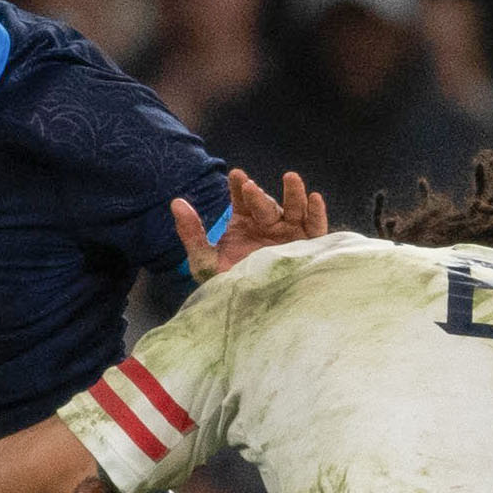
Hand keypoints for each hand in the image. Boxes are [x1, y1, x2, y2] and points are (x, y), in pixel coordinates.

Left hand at [171, 167, 327, 282]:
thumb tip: (175, 201)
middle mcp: (268, 225)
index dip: (239, 187)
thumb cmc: (228, 289)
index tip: (236, 176)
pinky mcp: (308, 247)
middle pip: (266, 205)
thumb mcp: (205, 261)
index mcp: (245, 224)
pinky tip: (314, 198)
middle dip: (258, 195)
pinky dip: (316, 213)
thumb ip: (192, 233)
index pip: (242, 200)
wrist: (252, 315)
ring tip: (290, 177)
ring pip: (294, 209)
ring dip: (293, 193)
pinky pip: (316, 228)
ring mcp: (290, 234)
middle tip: (249, 187)